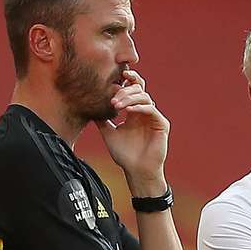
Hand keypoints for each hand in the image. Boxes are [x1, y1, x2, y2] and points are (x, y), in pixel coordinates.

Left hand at [95, 70, 169, 195]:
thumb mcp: (108, 133)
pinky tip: (128, 111)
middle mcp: (145, 112)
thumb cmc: (125, 155)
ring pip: (145, 97)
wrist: (137, 171)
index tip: (114, 78)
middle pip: (139, 89)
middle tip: (113, 97)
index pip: (132, 90)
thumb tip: (89, 107)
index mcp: (134, 112)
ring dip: (129, 98)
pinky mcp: (161, 124)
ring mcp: (154, 117)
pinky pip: (151, 109)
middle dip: (125, 89)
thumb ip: (102, 120)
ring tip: (116, 105)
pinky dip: (139, 107)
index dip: (126, 81)